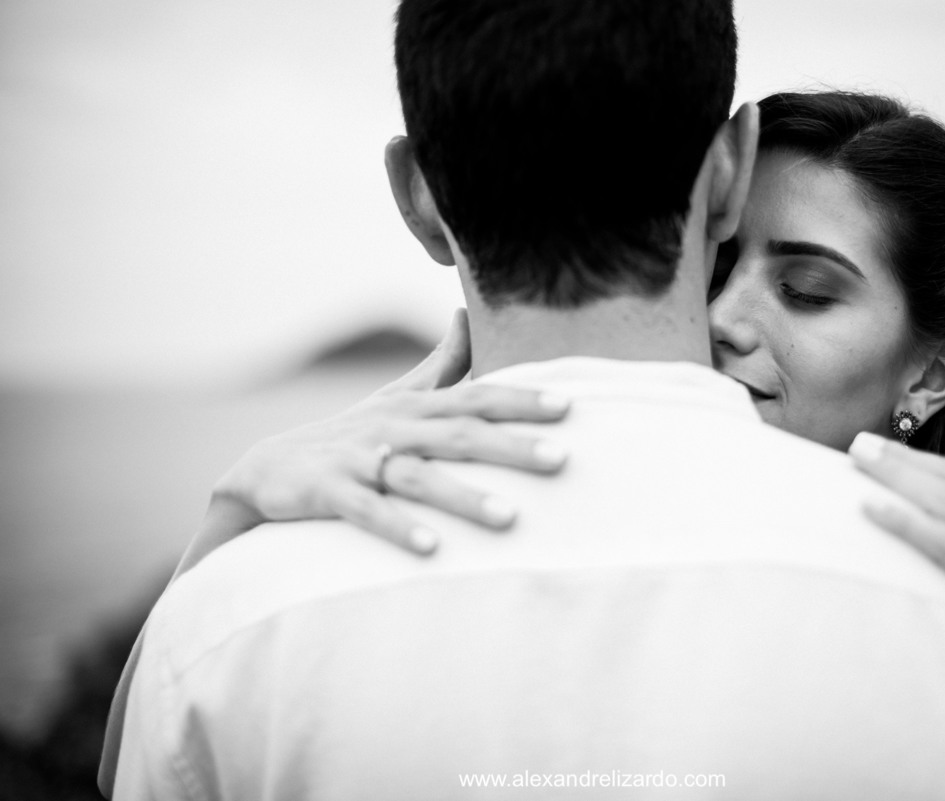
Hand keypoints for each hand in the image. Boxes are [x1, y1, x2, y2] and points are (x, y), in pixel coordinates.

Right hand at [210, 310, 568, 555]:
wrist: (267, 470)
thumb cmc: (350, 434)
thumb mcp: (395, 397)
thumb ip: (440, 364)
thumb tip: (467, 315)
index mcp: (417, 406)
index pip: (477, 396)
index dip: (523, 399)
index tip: (571, 406)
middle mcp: (394, 427)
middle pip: (459, 434)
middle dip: (512, 446)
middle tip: (562, 460)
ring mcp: (360, 459)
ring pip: (419, 476)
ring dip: (465, 497)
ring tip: (511, 518)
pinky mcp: (328, 492)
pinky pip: (367, 512)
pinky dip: (398, 528)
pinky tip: (432, 549)